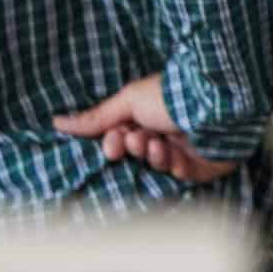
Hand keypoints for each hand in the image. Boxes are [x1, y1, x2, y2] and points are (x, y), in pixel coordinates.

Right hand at [54, 72, 239, 182]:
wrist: (216, 102)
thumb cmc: (172, 95)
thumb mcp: (129, 101)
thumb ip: (96, 117)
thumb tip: (56, 122)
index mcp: (149, 116)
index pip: (123, 139)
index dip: (115, 143)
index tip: (114, 141)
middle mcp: (166, 132)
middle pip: (138, 154)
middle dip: (135, 149)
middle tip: (138, 140)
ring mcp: (185, 149)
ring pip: (158, 165)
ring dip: (154, 156)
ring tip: (158, 144)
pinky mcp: (203, 166)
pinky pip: (182, 175)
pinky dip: (176, 166)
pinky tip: (177, 154)